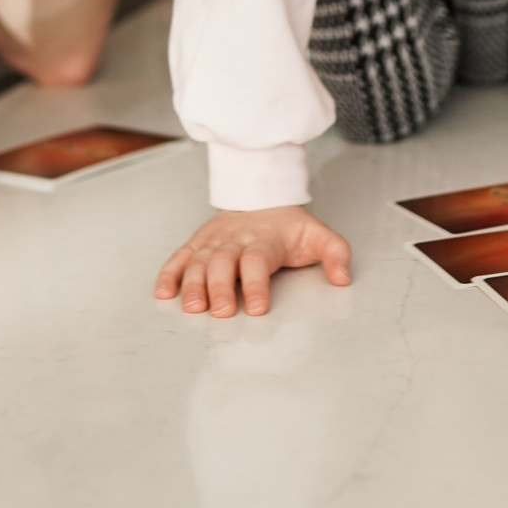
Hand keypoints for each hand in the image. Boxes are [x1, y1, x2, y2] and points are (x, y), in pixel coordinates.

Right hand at [155, 206, 351, 317]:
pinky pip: (180, 258)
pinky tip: (164, 293)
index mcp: (264, 241)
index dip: (257, 284)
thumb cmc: (287, 225)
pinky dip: (169, 274)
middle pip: (223, 263)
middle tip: (222, 312)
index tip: (259, 307)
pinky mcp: (197, 244)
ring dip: (193, 285)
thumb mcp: (318, 235)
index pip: (258, 261)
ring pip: (198, 262)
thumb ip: (335, 254)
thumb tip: (343, 278)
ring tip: (191, 307)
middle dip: (221, 288)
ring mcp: (212, 242)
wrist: (258, 194)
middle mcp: (234, 241)